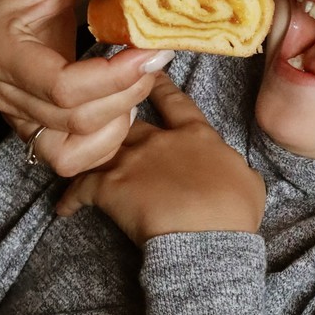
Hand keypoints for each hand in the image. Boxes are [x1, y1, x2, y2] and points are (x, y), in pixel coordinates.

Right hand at [0, 0, 172, 176]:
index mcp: (2, 51)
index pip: (63, 86)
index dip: (115, 76)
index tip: (151, 50)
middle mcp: (2, 93)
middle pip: (76, 119)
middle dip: (128, 93)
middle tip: (157, 57)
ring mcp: (13, 116)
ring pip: (74, 150)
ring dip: (119, 120)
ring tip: (137, 81)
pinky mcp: (29, 128)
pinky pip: (70, 158)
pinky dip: (104, 140)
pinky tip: (119, 104)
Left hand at [56, 73, 265, 245]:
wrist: (207, 239)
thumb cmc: (234, 214)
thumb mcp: (249, 183)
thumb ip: (235, 167)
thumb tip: (234, 168)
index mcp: (197, 136)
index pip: (175, 102)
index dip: (160, 86)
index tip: (147, 75)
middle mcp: (160, 140)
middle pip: (130, 120)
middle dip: (115, 115)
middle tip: (100, 107)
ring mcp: (132, 161)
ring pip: (101, 147)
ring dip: (88, 153)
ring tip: (74, 156)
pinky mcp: (110, 187)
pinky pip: (81, 187)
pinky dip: (71, 198)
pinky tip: (64, 208)